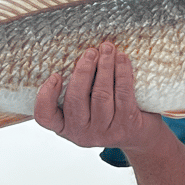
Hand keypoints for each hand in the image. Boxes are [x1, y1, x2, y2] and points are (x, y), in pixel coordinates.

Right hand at [33, 41, 162, 148]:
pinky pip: (123, 93)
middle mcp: (82, 133)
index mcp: (65, 126)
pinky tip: (121, 58)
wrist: (139, 135)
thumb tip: (78, 56)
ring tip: (107, 49)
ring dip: (105, 66)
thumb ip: (77, 90)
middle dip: (84, 70)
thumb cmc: (107, 113)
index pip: (45, 116)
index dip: (46, 96)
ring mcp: (104, 132)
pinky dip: (122, 72)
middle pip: (76, 99)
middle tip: (90, 52)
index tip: (55, 75)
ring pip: (101, 94)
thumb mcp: (85, 109)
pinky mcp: (126, 125)